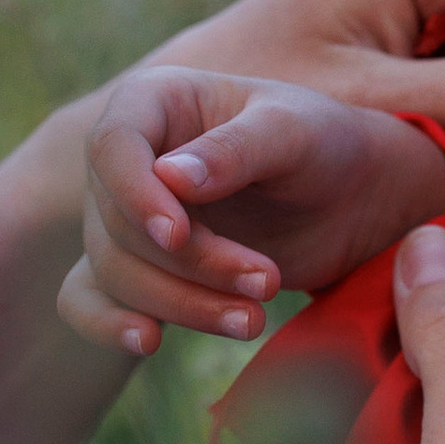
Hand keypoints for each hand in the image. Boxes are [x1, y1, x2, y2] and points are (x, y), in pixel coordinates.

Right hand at [58, 70, 444, 355]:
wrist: (353, 196)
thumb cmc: (325, 143)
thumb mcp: (294, 132)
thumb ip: (236, 150)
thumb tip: (169, 178)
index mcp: (154, 103)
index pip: (113, 146)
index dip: (136, 195)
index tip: (179, 234)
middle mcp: (129, 159)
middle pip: (118, 222)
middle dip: (191, 263)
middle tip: (268, 283)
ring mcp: (128, 215)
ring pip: (115, 269)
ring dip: (179, 302)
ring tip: (254, 321)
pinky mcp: (141, 265)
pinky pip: (91, 298)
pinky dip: (109, 324)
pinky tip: (147, 340)